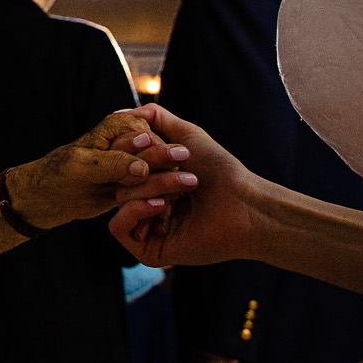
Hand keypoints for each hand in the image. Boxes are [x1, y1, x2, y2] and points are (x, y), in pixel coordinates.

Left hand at [11, 109, 195, 229]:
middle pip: (154, 153)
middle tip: (194, 182)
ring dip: (169, 184)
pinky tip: (170, 210)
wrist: (46, 196)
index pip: (144, 137)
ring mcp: (130, 160)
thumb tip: (142, 167)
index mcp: (116, 126)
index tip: (181, 163)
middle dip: (171, 168)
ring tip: (188, 194)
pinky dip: (158, 197)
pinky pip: (148, 188)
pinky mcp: (130, 181)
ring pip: (155, 172)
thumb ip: (113, 165)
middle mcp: (126, 139)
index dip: (160, 152)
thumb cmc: (57, 176)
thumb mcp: (82, 169)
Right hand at [108, 105, 266, 267]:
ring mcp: (146, 226)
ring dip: (152, 186)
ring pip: (120, 199)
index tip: (149, 137)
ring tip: (186, 185)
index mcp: (150, 180)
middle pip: (118, 178)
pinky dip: (134, 211)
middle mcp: (145, 202)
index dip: (128, 145)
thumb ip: (154, 118)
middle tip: (180, 161)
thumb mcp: (186, 136)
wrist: (244, 204)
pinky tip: (159, 206)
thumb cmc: (221, 171)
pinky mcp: (148, 250)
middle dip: (146, 164)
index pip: (118, 159)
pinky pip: (118, 227)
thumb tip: (120, 112)